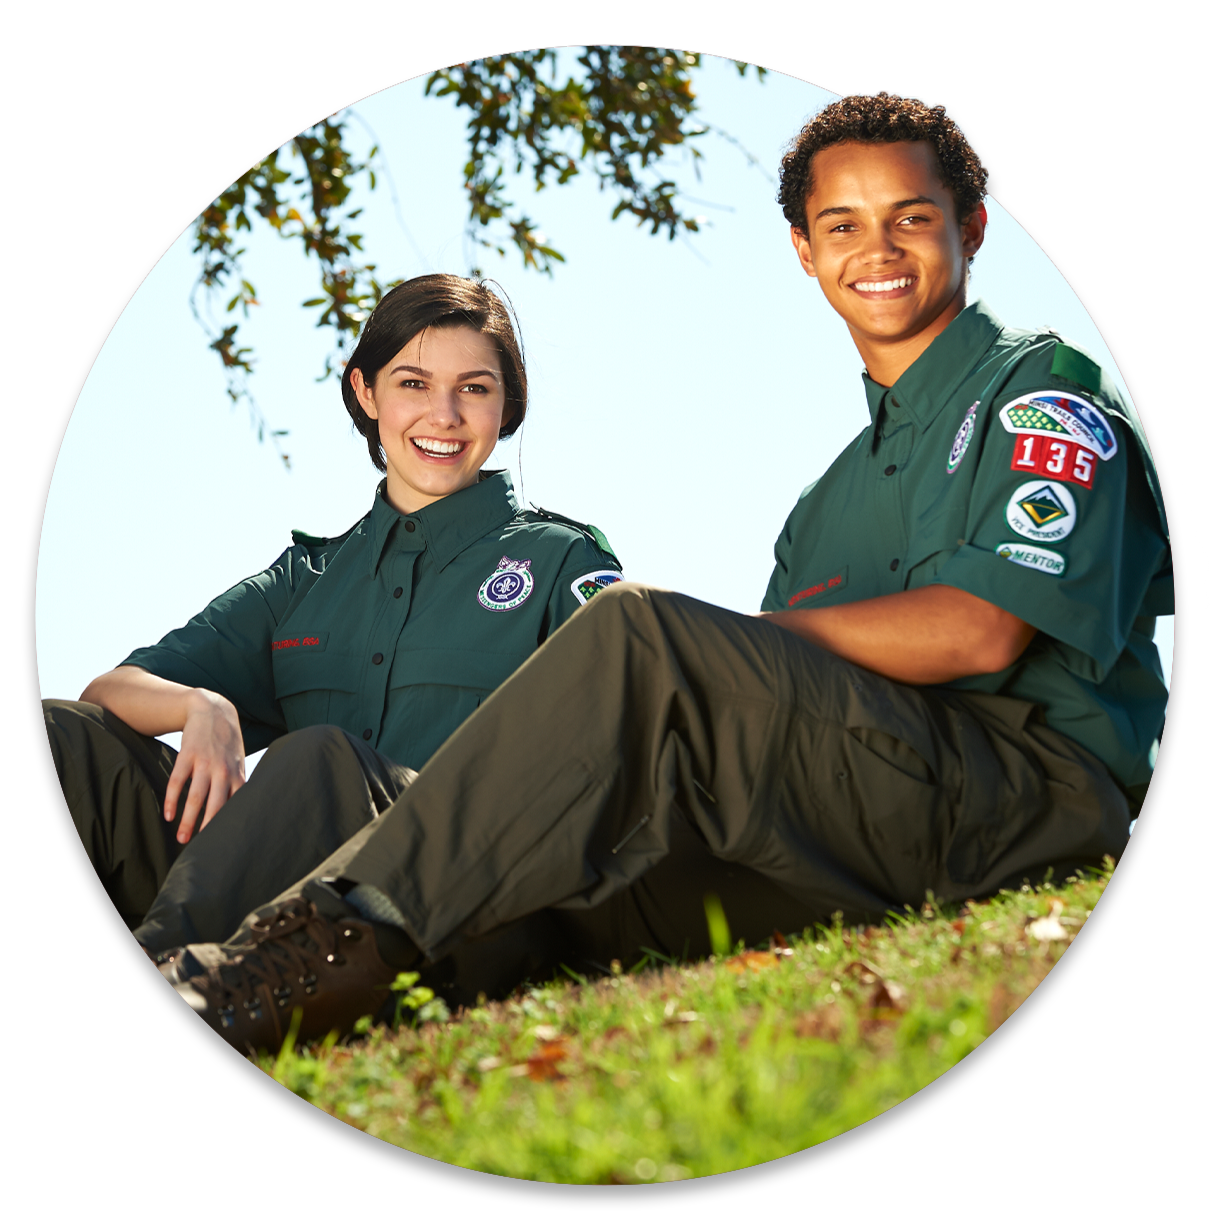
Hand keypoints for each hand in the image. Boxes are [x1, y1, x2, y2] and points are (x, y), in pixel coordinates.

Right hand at [164, 690, 246, 842]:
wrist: (213, 710)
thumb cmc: (227, 743)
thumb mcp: (238, 761)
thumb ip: (238, 784)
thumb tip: (242, 810)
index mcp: (238, 774)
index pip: (236, 805)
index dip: (231, 823)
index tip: (227, 842)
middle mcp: (223, 770)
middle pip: (216, 805)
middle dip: (207, 828)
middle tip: (199, 849)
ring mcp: (205, 762)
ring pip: (196, 796)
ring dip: (187, 819)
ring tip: (181, 838)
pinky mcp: (187, 755)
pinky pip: (178, 780)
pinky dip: (172, 799)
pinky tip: (168, 814)